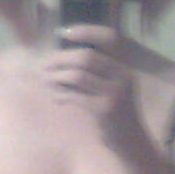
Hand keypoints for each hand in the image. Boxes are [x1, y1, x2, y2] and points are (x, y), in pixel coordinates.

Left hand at [43, 25, 149, 155]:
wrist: (130, 142)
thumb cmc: (115, 113)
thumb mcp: (112, 88)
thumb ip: (95, 72)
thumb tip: (61, 54)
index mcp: (124, 66)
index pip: (109, 37)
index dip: (86, 30)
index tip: (62, 32)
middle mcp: (123, 76)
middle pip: (86, 56)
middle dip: (60, 58)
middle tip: (44, 64)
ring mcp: (115, 93)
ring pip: (78, 76)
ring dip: (56, 76)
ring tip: (46, 80)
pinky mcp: (105, 110)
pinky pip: (75, 96)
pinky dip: (61, 95)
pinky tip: (56, 98)